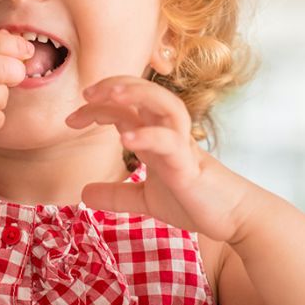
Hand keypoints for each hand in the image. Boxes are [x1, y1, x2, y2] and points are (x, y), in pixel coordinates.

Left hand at [65, 76, 249, 242]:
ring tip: (109, 94)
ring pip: (164, 103)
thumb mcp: (146, 200)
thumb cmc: (195, 203)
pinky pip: (170, 141)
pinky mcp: (190, 165)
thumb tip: (84, 192)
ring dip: (137, 93)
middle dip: (115, 85)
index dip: (97, 107)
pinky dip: (148, 136)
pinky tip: (126, 139)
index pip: (125, 107)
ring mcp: (181, 145)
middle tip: (86, 94)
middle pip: (145, 92)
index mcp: (156, 136)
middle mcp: (169, 133)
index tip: (71, 120)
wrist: (233, 219)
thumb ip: (117, 194)